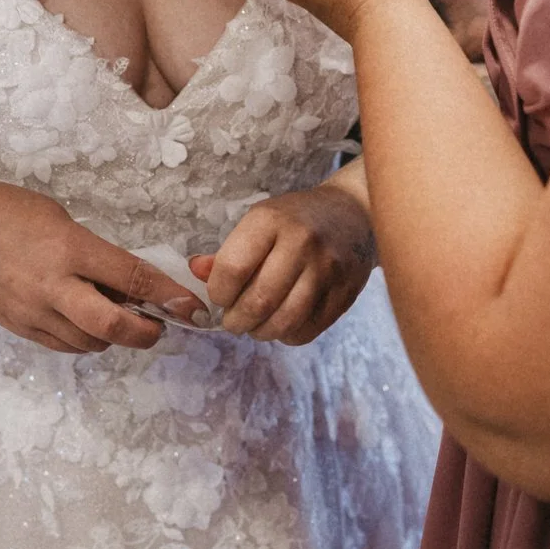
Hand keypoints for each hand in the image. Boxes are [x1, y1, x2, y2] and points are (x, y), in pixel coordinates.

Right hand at [0, 177, 205, 353]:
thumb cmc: (1, 210)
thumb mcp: (55, 217)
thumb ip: (89, 251)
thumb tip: (124, 280)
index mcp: (67, 248)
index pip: (129, 276)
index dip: (167, 295)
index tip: (192, 306)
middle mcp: (52, 287)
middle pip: (112, 325)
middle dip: (146, 332)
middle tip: (160, 325)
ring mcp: (32, 313)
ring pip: (90, 343)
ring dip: (114, 335)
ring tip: (120, 316)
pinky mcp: (18, 328)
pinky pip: (63, 345)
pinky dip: (84, 339)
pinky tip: (86, 321)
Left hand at [190, 184, 375, 343]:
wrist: (353, 213)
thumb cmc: (295, 219)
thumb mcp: (259, 221)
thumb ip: (227, 251)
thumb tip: (196, 273)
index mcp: (272, 219)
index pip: (233, 267)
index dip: (218, 292)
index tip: (218, 298)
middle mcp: (302, 242)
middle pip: (259, 301)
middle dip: (237, 321)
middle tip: (232, 322)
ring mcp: (328, 269)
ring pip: (285, 321)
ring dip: (261, 332)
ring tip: (255, 327)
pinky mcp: (346, 292)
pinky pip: (309, 330)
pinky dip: (288, 335)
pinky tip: (282, 324)